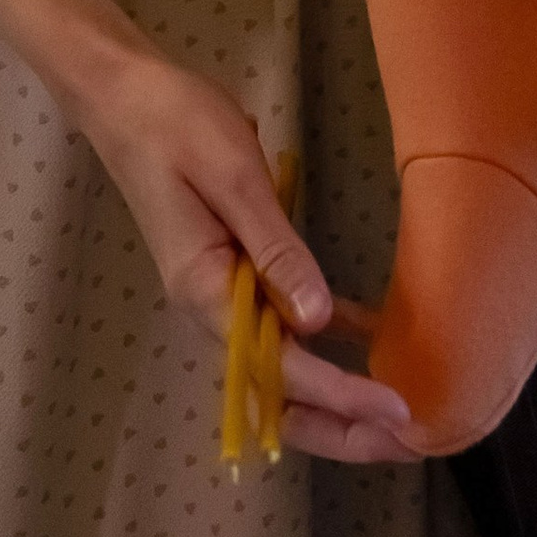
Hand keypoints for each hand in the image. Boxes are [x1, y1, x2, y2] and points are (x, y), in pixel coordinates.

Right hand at [74, 42, 418, 464]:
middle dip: (343, 425)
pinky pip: (284, 321)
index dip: (343, 396)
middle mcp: (211, 309)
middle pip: (281, 390)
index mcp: (204, 293)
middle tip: (411, 440)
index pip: (282, 366)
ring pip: (284, 366)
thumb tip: (316, 322)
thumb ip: (274, 247)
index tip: (398, 414)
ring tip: (397, 413)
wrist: (125, 97)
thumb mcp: (232, 175)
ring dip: (337, 395)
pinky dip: (327, 337)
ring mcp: (222, 294)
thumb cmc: (174, 124)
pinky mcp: (235, 270)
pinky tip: (372, 337)